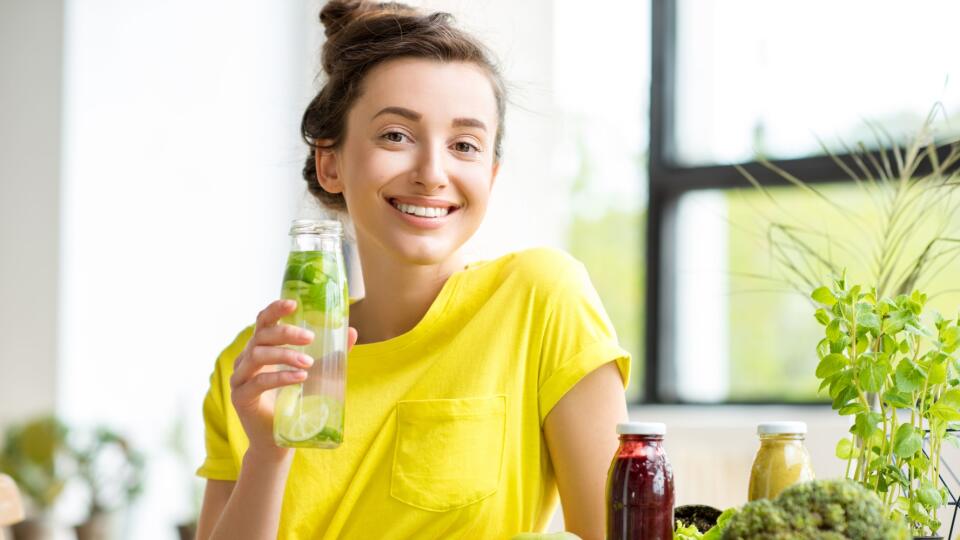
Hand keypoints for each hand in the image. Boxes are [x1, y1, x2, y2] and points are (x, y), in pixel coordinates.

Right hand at [229, 299, 357, 460]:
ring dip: (285, 355)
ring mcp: (240, 378)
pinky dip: (280, 377)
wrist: (278, 440)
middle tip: (310, 338)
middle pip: (261, 336)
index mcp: (261, 348)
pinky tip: (299, 378)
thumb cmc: (295, 403)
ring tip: (308, 362)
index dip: (274, 310)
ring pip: (257, 356)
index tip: (293, 304)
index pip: (262, 322)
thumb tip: (352, 331)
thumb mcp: (316, 374)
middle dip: (286, 333)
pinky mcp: (240, 397)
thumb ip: (330, 354)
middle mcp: (246, 360)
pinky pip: (258, 382)